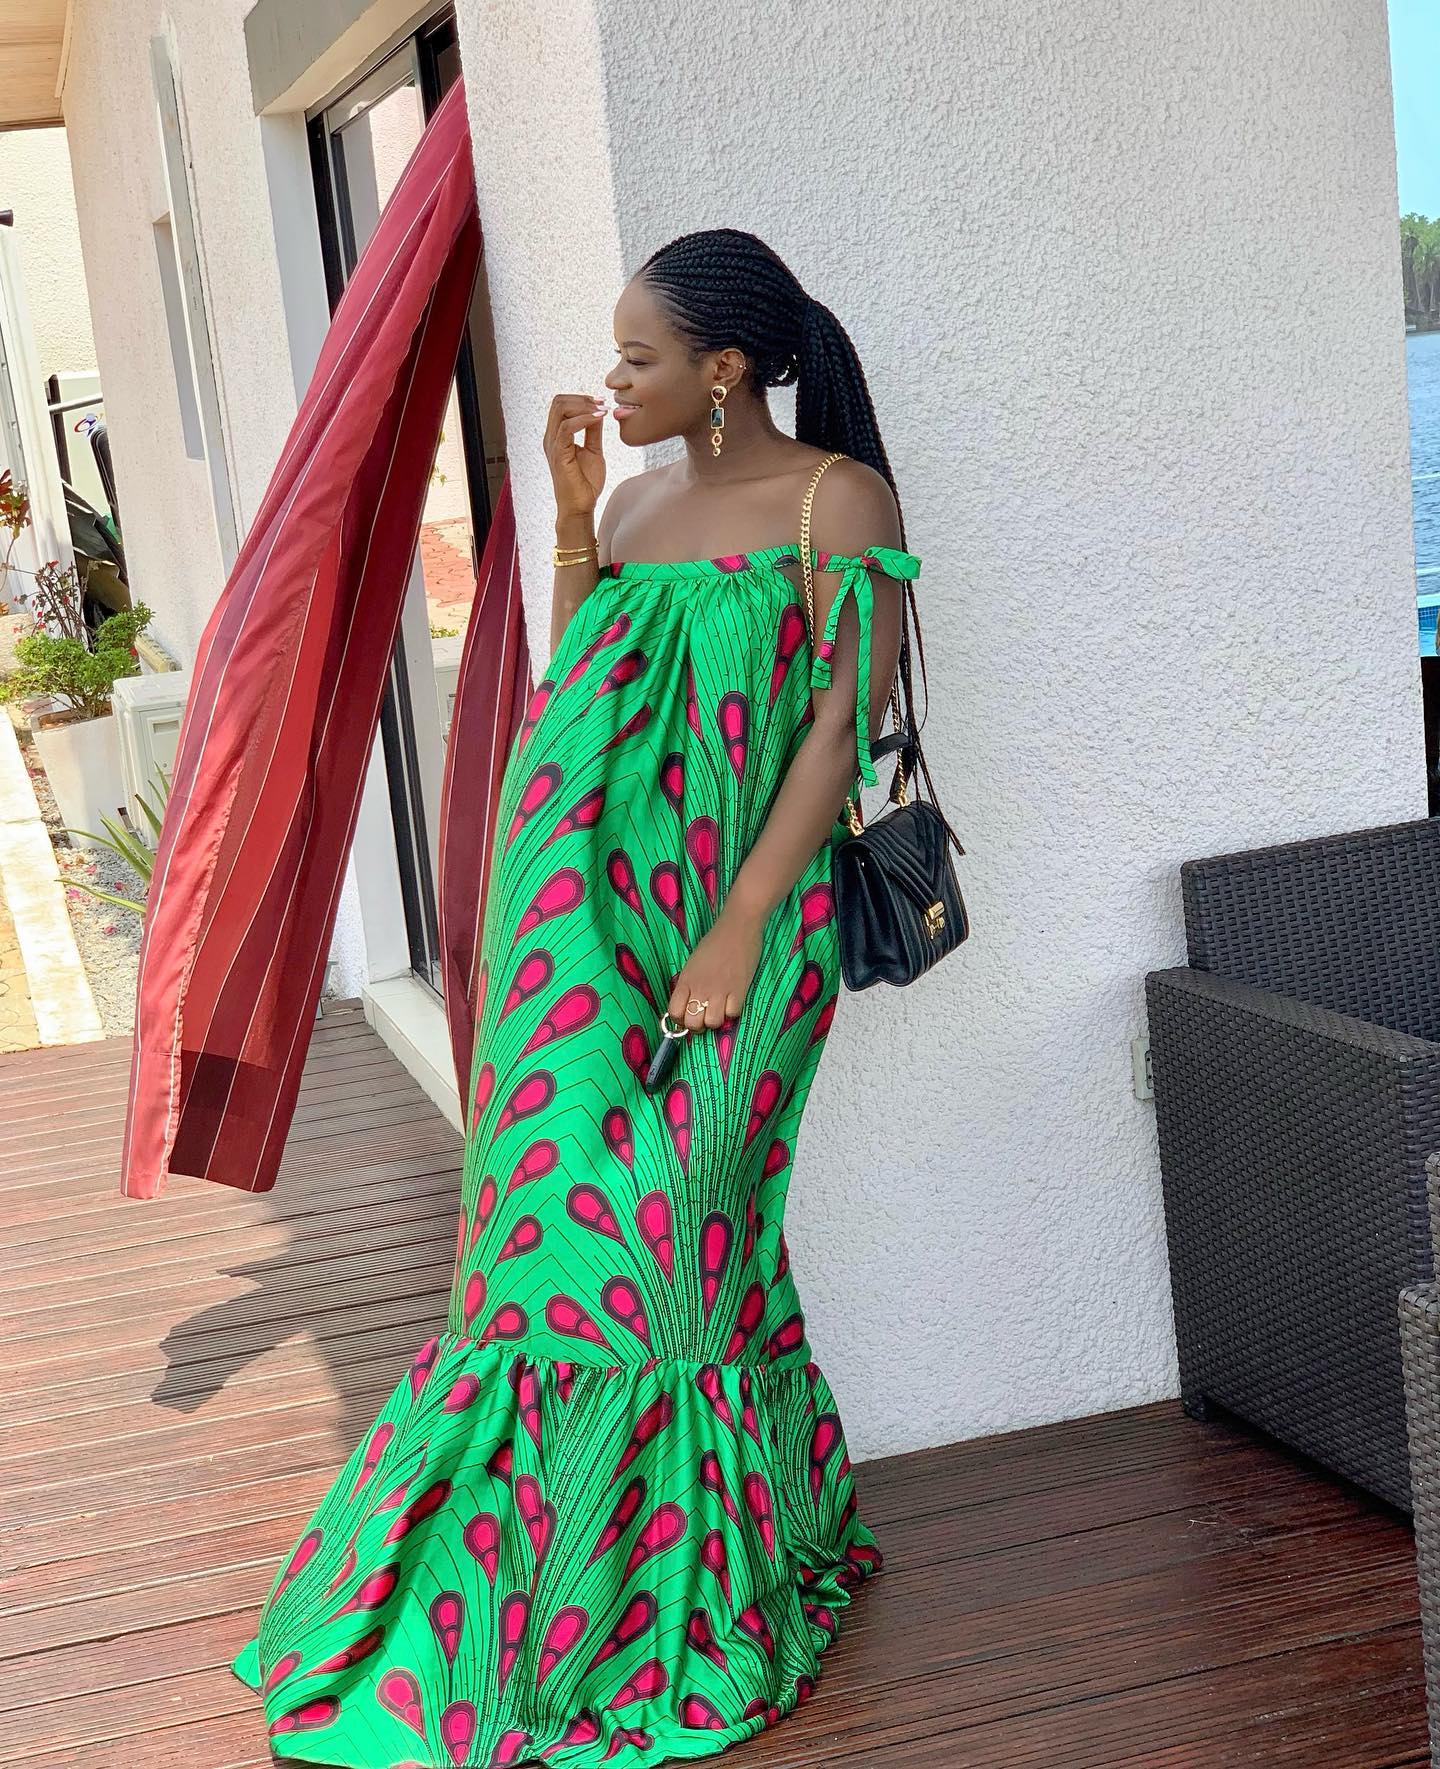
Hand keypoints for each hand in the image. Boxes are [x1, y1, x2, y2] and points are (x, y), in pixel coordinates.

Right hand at [544, 393, 606, 519]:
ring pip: (561, 409)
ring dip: (584, 406)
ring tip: (602, 411)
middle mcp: (551, 437)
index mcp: (557, 436)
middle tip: (602, 404)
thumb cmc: (585, 483)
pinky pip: (567, 427)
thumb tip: (599, 411)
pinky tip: (598, 419)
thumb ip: (593, 431)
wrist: (581, 506)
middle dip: (582, 398)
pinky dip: (584, 419)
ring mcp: (553, 445)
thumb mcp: (593, 450)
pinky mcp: (559, 453)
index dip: (581, 399)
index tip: (601, 402)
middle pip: (558, 402)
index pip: (561, 405)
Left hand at [667, 910, 764, 1031]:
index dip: (679, 1019)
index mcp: (686, 980)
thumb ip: (688, 984)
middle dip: (697, 1025)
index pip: (674, 1012)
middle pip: (693, 1023)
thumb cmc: (714, 943)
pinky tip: (732, 1001)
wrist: (737, 928)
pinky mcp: (739, 990)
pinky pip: (732, 1014)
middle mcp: (700, 988)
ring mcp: (719, 990)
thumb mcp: (692, 963)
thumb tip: (688, 1005)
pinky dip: (732, 1011)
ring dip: (715, 1019)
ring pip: (712, 1022)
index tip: (687, 1016)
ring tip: (719, 1009)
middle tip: (704, 1016)